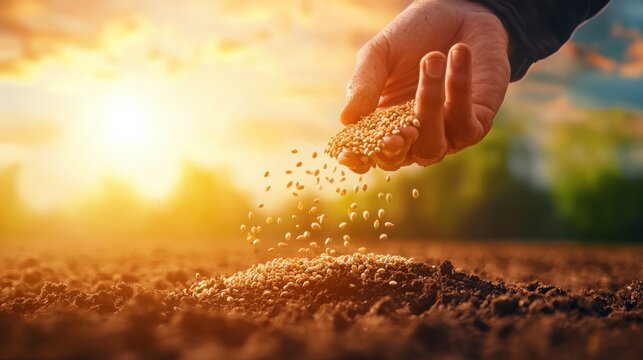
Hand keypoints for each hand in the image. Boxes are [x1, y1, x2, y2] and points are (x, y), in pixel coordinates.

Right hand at [338, 0, 509, 172]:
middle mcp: (412, 137)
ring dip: (429, 104)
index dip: (356, 159)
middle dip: (393, 149)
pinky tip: (457, 52)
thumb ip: (363, 84)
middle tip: (397, 129)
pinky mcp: (476, 124)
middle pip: (397, 161)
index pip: (366, 153)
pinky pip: (464, 122)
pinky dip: (459, 87)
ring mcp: (444, 134)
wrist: (459, 15)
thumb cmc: (411, 37)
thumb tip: (346, 119)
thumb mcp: (379, 55)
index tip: (348, 152)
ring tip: (431, 58)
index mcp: (382, 124)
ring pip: (432, 147)